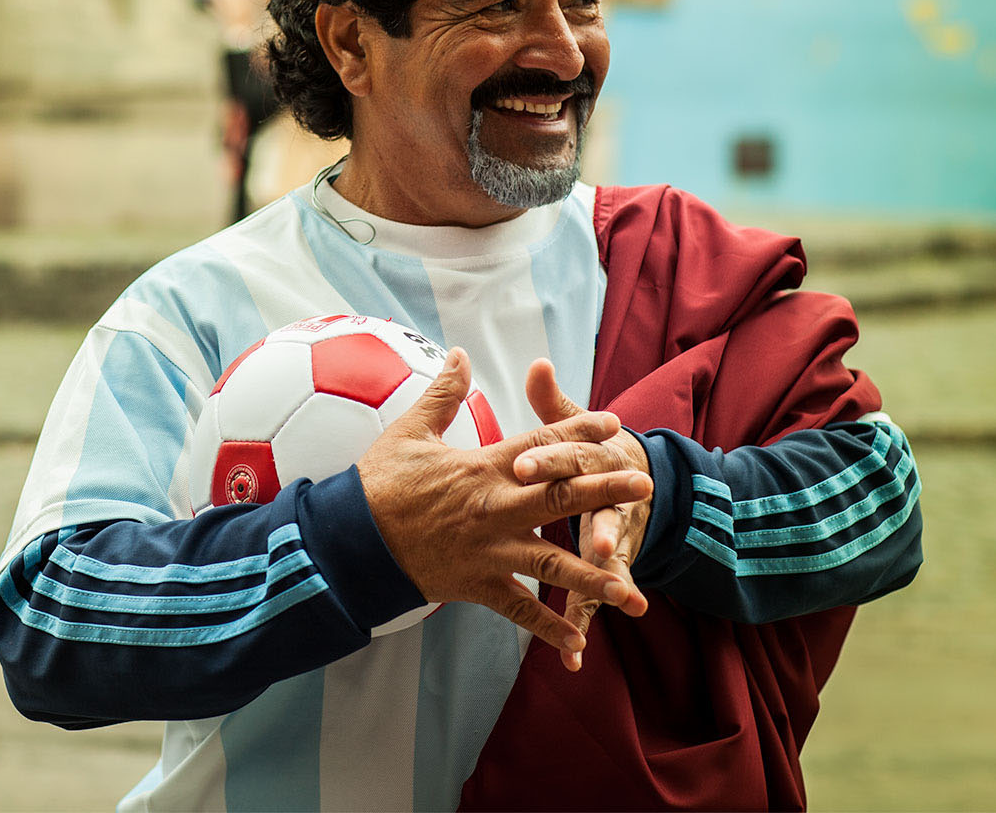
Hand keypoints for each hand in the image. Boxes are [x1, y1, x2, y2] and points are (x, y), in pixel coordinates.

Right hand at [357, 349, 653, 658]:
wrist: (351, 540)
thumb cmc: (378, 483)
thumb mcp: (410, 430)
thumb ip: (443, 392)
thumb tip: (459, 354)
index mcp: (482, 468)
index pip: (541, 446)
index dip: (578, 433)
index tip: (612, 424)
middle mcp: (495, 509)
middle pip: (560, 499)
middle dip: (604, 492)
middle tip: (645, 487)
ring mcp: (489, 552)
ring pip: (551, 565)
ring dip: (593, 577)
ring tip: (631, 589)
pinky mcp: (476, 586)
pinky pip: (519, 610)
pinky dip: (547, 628)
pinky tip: (578, 642)